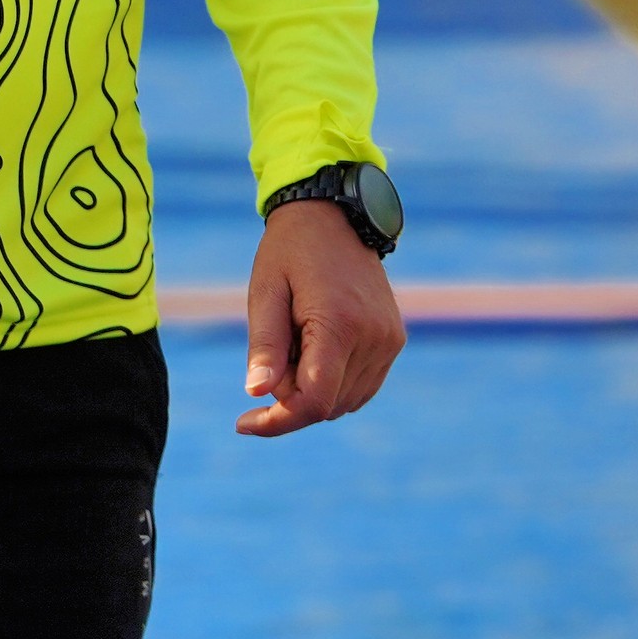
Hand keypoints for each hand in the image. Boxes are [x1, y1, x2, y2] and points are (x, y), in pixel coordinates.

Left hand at [236, 196, 404, 436]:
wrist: (335, 215)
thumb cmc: (290, 251)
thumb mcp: (266, 292)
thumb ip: (264, 346)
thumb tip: (256, 394)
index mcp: (340, 325)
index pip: (314, 402)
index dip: (278, 421)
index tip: (243, 423)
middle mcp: (374, 338)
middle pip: (327, 405)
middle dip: (290, 395)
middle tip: (273, 349)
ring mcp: (389, 341)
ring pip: (345, 401)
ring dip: (312, 389)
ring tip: (295, 339)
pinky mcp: (394, 340)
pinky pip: (362, 386)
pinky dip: (333, 384)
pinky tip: (313, 349)